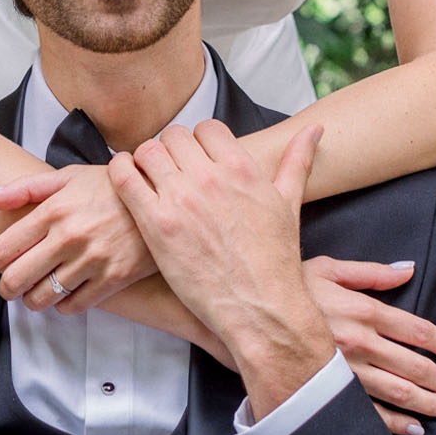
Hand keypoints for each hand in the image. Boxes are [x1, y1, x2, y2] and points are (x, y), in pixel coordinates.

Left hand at [0, 162, 155, 306]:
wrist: (162, 195)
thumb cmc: (111, 186)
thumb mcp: (67, 176)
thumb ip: (22, 189)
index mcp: (52, 211)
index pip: (1, 250)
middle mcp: (68, 237)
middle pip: (16, 280)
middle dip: (5, 290)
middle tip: (8, 288)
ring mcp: (91, 260)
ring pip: (43, 298)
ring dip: (32, 299)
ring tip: (38, 289)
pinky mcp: (113, 278)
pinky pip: (73, 307)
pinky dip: (61, 306)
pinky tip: (64, 293)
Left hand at [110, 120, 334, 418]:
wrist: (260, 306)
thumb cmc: (275, 259)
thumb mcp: (289, 203)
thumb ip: (298, 160)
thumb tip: (315, 130)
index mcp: (240, 167)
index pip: (206, 128)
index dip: (198, 141)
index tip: (194, 159)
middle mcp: (210, 176)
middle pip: (173, 136)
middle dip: (169, 150)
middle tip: (168, 170)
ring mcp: (181, 199)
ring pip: (147, 151)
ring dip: (144, 160)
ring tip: (147, 178)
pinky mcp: (156, 224)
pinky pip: (124, 178)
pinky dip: (120, 171)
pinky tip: (126, 179)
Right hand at [304, 257, 435, 434]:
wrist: (248, 318)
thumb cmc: (289, 289)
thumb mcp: (329, 268)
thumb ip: (372, 272)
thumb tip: (410, 270)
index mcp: (363, 311)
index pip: (416, 329)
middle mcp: (360, 343)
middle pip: (414, 365)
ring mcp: (346, 372)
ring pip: (399, 392)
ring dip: (429, 404)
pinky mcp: (330, 392)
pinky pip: (369, 413)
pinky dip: (395, 424)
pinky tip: (415, 429)